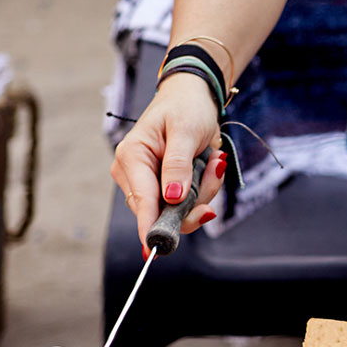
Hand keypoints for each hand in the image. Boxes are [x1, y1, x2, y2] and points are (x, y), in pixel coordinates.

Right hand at [110, 75, 227, 248]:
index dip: (151, 226)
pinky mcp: (163, 189)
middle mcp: (133, 174)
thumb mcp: (185, 131)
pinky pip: (186, 204)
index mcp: (132, 157)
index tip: (155, 249)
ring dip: (203, 190)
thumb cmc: (186, 107)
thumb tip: (171, 198)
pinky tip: (208, 164)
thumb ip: (177, 165)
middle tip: (214, 168)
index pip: (142, 200)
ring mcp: (148, 184)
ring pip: (178, 211)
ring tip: (212, 160)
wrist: (192, 97)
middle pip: (162, 212)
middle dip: (194, 199)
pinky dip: (203, 188)